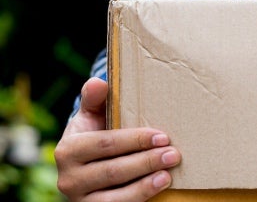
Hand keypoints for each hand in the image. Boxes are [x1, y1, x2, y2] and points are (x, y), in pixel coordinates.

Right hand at [55, 77, 180, 201]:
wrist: (86, 168)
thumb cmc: (96, 135)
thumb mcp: (92, 117)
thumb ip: (95, 99)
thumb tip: (99, 82)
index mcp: (68, 150)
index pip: (106, 144)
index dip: (135, 140)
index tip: (162, 136)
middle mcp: (69, 179)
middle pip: (113, 171)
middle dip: (146, 161)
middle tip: (174, 154)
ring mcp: (80, 200)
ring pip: (115, 197)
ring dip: (146, 184)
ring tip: (168, 173)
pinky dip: (141, 197)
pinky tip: (160, 186)